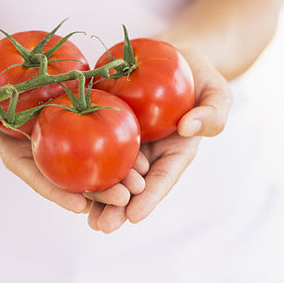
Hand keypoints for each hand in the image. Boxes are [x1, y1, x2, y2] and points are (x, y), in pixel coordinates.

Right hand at [0, 68, 148, 212]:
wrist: (2, 63)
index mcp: (20, 152)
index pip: (39, 177)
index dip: (57, 192)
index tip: (80, 207)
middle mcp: (46, 148)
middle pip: (73, 174)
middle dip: (98, 190)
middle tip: (125, 196)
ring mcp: (66, 132)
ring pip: (93, 157)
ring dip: (117, 171)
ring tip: (141, 182)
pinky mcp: (82, 111)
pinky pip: (102, 126)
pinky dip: (120, 140)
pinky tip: (142, 150)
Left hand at [87, 47, 232, 232]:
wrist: (175, 56)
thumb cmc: (201, 76)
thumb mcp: (217, 92)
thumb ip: (212, 113)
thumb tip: (188, 128)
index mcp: (176, 150)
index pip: (164, 177)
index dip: (151, 196)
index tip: (135, 215)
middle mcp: (150, 151)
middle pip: (134, 183)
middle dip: (119, 206)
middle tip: (102, 225)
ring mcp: (127, 139)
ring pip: (111, 170)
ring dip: (98, 194)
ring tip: (83, 214)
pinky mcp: (108, 122)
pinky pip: (92, 141)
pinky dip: (81, 160)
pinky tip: (66, 176)